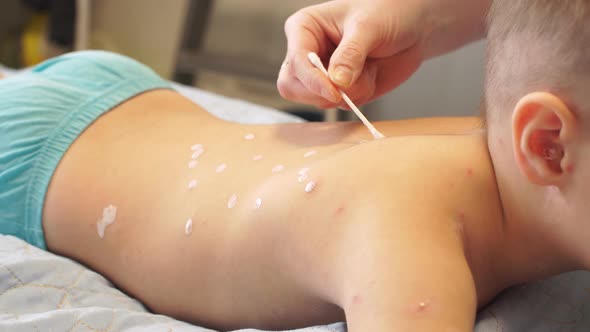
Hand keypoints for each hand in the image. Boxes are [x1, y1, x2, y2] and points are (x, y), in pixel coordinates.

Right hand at [277, 0, 425, 108]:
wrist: (413, 26)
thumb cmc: (387, 12)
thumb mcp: (369, 27)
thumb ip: (351, 54)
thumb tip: (337, 82)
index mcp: (304, 29)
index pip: (296, 62)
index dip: (312, 80)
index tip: (335, 91)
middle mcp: (308, 53)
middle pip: (292, 87)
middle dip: (322, 93)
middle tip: (348, 88)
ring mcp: (322, 74)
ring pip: (319, 100)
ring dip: (349, 93)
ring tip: (368, 68)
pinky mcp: (339, 90)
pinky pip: (341, 106)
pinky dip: (360, 97)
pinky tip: (371, 75)